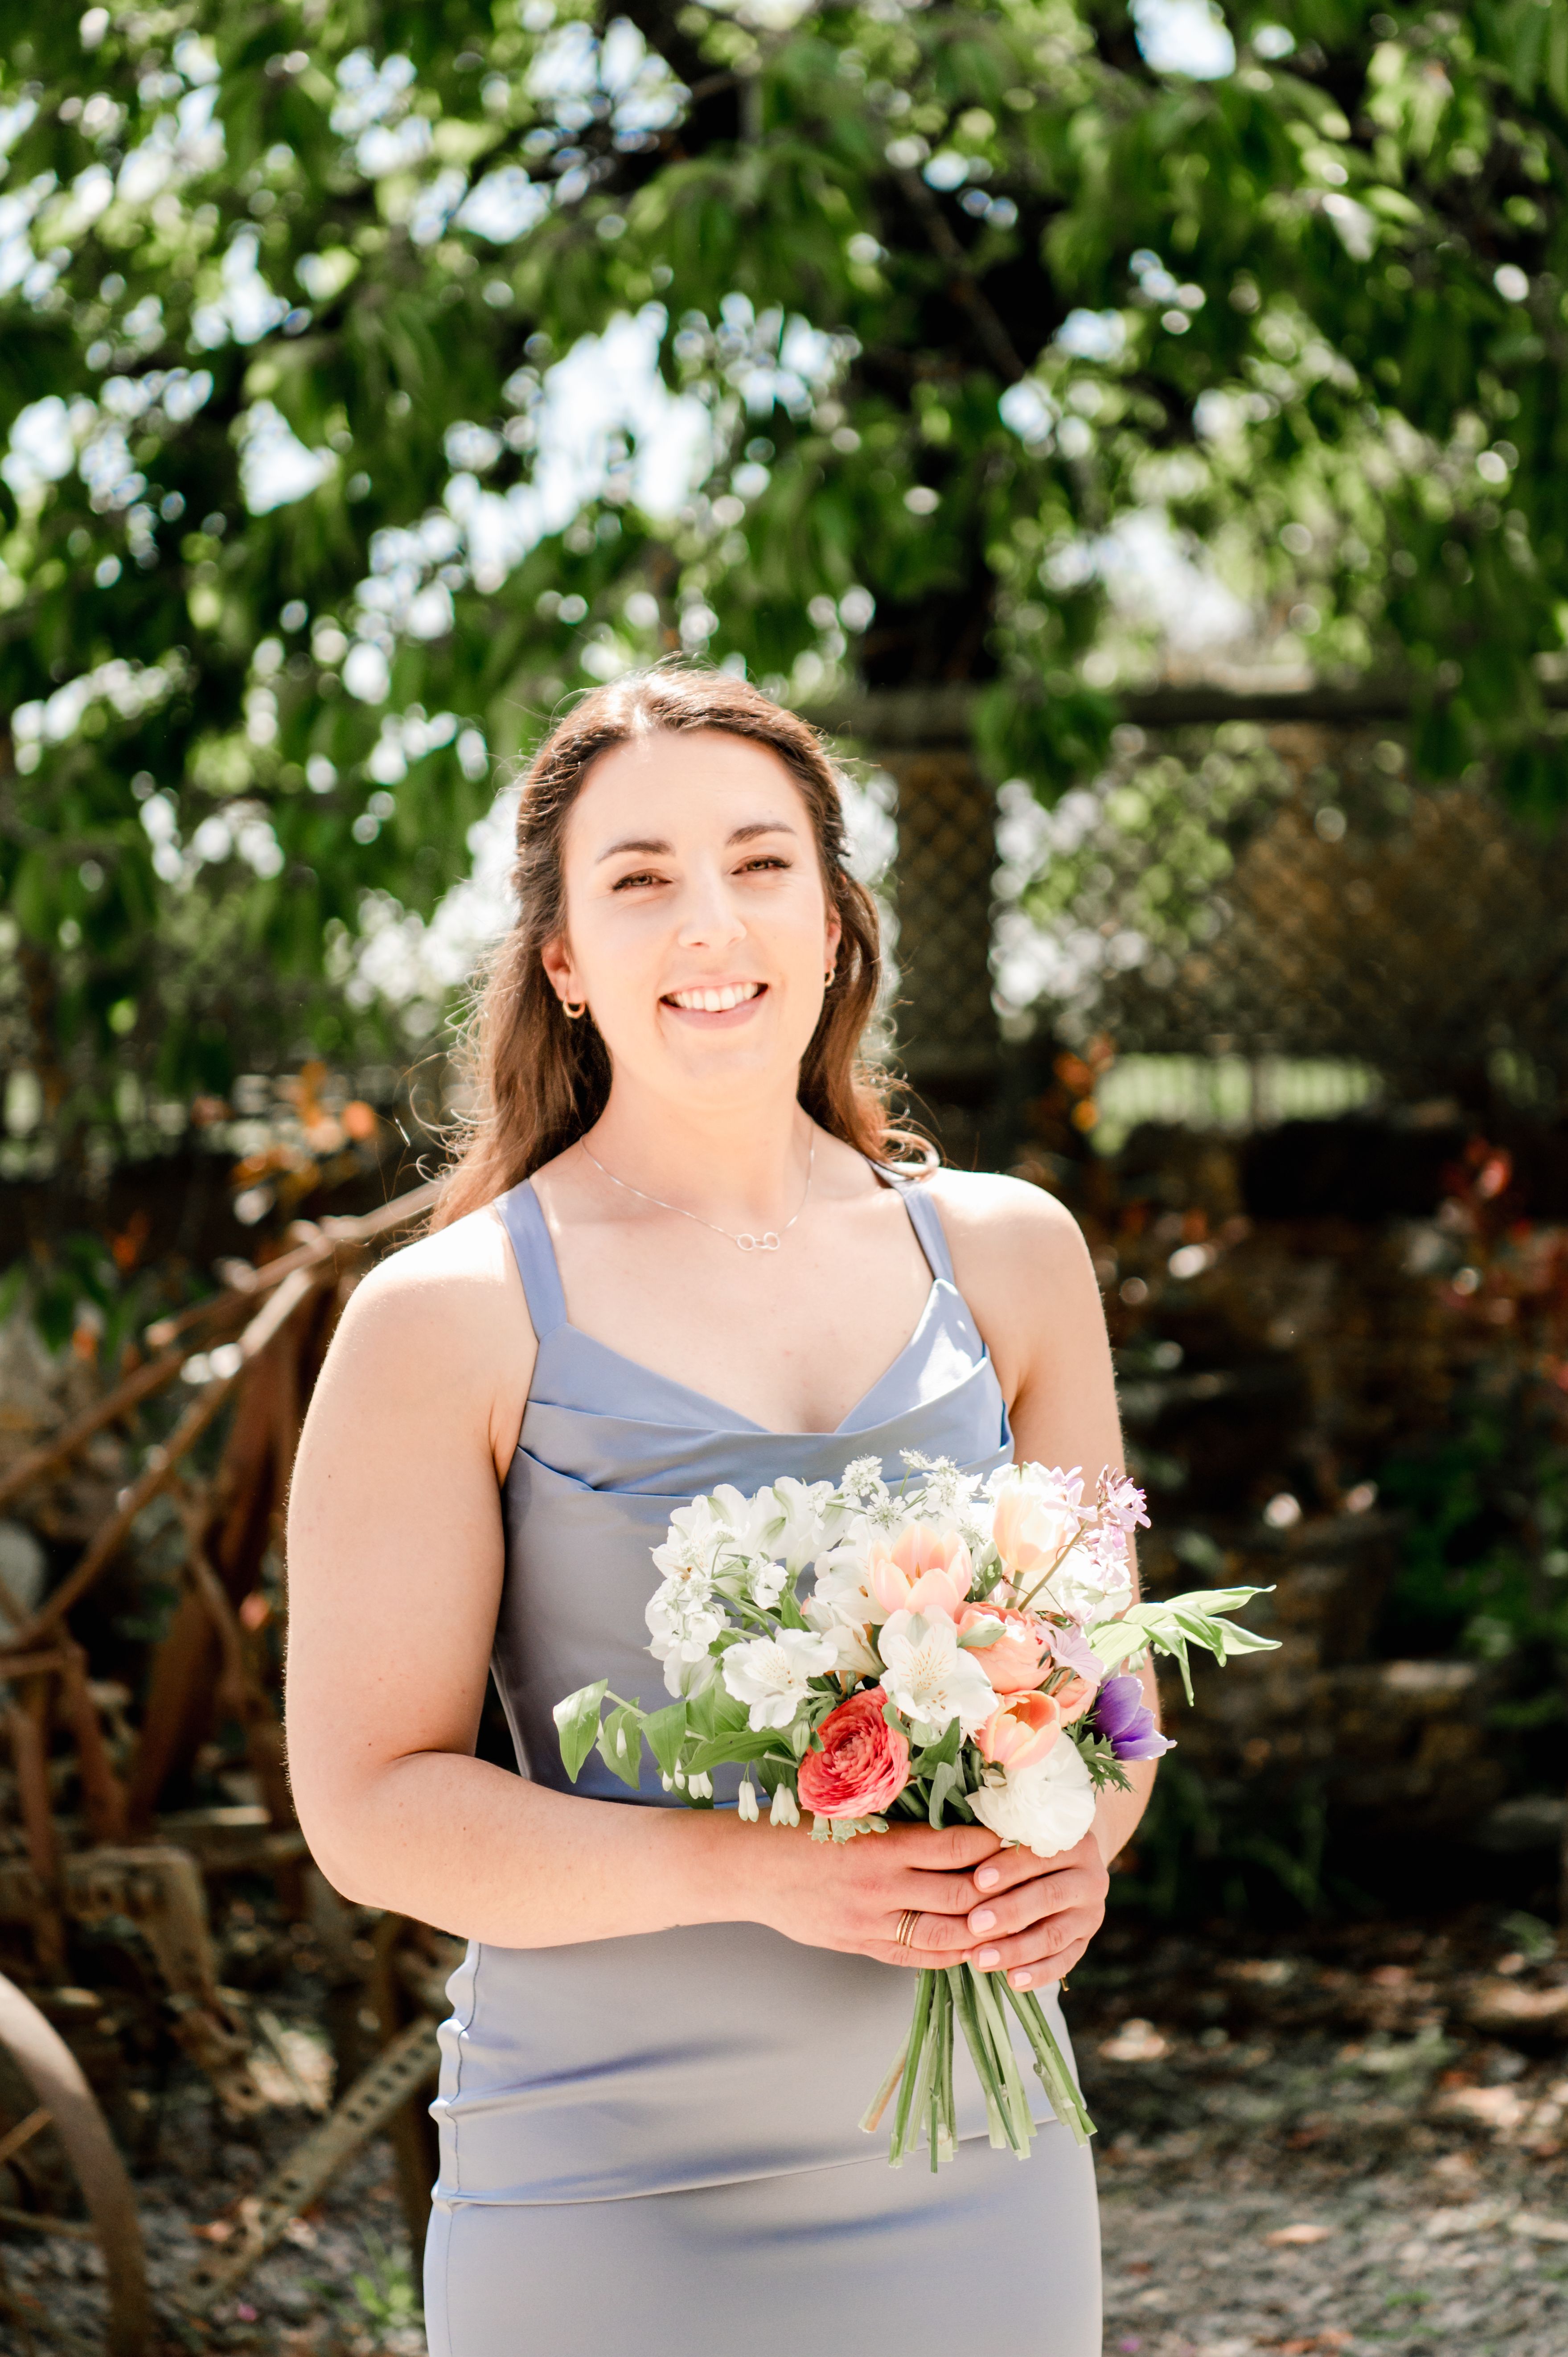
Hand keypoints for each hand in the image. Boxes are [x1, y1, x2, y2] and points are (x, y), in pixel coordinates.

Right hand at [737, 1815, 1010, 1966]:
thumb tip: (945, 1812)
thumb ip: (893, 1817)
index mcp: (880, 1845)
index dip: (990, 1845)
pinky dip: (948, 1954)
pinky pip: (916, 1956)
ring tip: (1012, 1919)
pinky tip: (971, 1948)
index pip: (953, 1846)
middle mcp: (881, 1888)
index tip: (1013, 1836)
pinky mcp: (860, 1945)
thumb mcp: (845, 1811)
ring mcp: (871, 1923)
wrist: (748, 1868)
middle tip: (1027, 1878)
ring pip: (944, 1935)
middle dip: (998, 1889)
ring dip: (982, 1929)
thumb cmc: (797, 1828)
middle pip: (959, 1895)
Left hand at [953, 1829, 1107, 1990]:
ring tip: (981, 1959)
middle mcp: (1089, 1878)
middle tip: (974, 1924)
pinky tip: (1011, 1981)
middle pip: (1049, 1896)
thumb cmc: (1020, 1847)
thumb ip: (995, 1844)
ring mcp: (1089, 1914)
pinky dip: (1037, 1973)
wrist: (1062, 1866)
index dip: (1009, 1868)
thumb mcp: (1015, 1838)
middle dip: (1010, 1912)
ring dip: (1016, 1949)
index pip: (1040, 1855)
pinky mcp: (1083, 1942)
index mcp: (1073, 1843)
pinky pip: (1063, 1962)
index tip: (977, 1881)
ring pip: (1054, 1934)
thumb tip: (954, 1854)